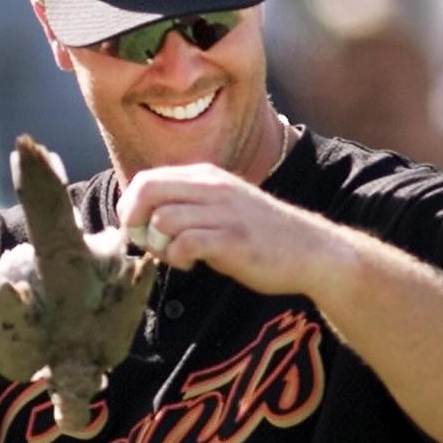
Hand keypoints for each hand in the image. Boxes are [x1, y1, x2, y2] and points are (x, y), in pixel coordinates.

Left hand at [117, 163, 329, 296]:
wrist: (311, 250)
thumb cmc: (261, 234)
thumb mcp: (222, 206)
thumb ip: (188, 206)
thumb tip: (143, 220)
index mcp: (206, 177)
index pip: (147, 178)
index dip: (130, 207)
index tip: (139, 230)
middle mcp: (213, 187)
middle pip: (147, 190)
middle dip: (134, 220)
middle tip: (146, 243)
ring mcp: (224, 212)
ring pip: (163, 218)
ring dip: (159, 245)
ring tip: (176, 256)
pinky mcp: (233, 239)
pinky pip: (185, 243)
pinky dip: (178, 258)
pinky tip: (192, 265)